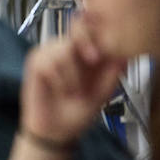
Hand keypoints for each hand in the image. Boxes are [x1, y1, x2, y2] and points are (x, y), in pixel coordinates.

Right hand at [20, 19, 124, 145]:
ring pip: (62, 48)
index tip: (106, 40)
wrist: (56, 131)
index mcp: (86, 52)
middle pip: (76, 28)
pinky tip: (59, 89)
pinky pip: (47, 62)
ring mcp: (48, 54)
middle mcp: (67, 49)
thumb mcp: (103, 93)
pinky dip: (57, 78)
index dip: (97, 27)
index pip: (91, 27)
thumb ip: (113, 73)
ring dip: (72, 72)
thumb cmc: (78, 112)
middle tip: (95, 60)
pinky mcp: (34, 63)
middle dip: (86, 43)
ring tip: (72, 90)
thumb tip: (125, 54)